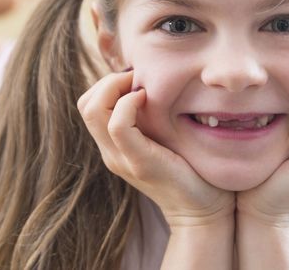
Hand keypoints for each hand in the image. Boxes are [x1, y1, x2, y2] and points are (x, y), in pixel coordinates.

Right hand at [77, 70, 234, 228]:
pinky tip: (147, 99)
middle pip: (86, 104)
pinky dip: (128, 104)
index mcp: (114, 146)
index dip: (108, 84)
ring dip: (115, 87)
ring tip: (141, 88)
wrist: (202, 210)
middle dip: (109, 81)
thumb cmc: (192, 170)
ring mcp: (121, 158)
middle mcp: (111, 152)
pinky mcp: (138, 162)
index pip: (89, 104)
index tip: (138, 79)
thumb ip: (153, 119)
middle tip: (138, 80)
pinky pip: (118, 125)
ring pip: (93, 110)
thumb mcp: (165, 138)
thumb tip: (154, 83)